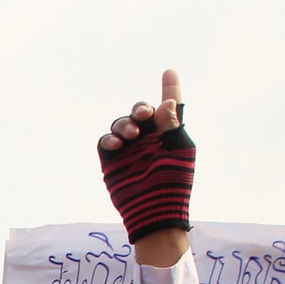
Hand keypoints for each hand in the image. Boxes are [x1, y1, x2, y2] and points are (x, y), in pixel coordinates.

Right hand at [98, 69, 192, 265]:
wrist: (154, 211)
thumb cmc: (174, 182)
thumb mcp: (179, 150)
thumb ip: (173, 126)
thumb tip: (168, 103)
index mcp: (169, 133)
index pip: (170, 105)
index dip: (170, 88)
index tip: (169, 72)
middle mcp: (148, 138)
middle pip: (140, 111)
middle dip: (139, 109)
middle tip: (143, 115)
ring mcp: (129, 149)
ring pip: (120, 124)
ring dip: (124, 124)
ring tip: (130, 135)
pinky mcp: (112, 161)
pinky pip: (105, 142)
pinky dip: (108, 139)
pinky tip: (116, 145)